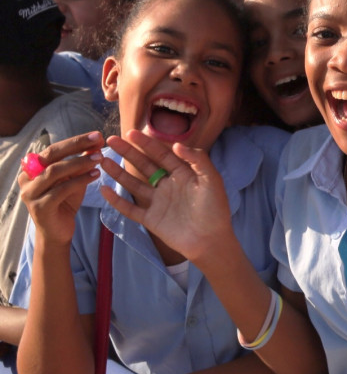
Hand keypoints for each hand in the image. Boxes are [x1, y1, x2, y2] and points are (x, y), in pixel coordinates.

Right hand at [18, 132, 103, 245]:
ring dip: (79, 163)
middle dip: (76, 146)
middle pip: (51, 155)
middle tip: (97, 139)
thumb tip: (96, 143)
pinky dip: (80, 180)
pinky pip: (61, 189)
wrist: (57, 233)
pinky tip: (96, 175)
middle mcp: (27, 178)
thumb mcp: (74, 179)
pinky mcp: (40, 207)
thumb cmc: (65, 202)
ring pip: (55, 171)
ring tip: (99, 158)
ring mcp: (30, 193)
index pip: (54, 149)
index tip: (96, 135)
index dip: (75, 141)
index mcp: (32, 168)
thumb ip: (81, 163)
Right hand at [98, 130, 234, 264]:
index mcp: (183, 174)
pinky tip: (104, 188)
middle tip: (111, 140)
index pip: (162, 155)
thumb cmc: (215, 209)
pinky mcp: (150, 219)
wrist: (211, 241)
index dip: (147, 143)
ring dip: (118, 172)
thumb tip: (176, 144)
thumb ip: (198, 160)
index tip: (131, 132)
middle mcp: (168, 186)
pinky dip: (117, 200)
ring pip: (133, 184)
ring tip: (103, 160)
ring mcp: (158, 202)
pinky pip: (130, 208)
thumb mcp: (212, 180)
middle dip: (128, 153)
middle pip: (144, 165)